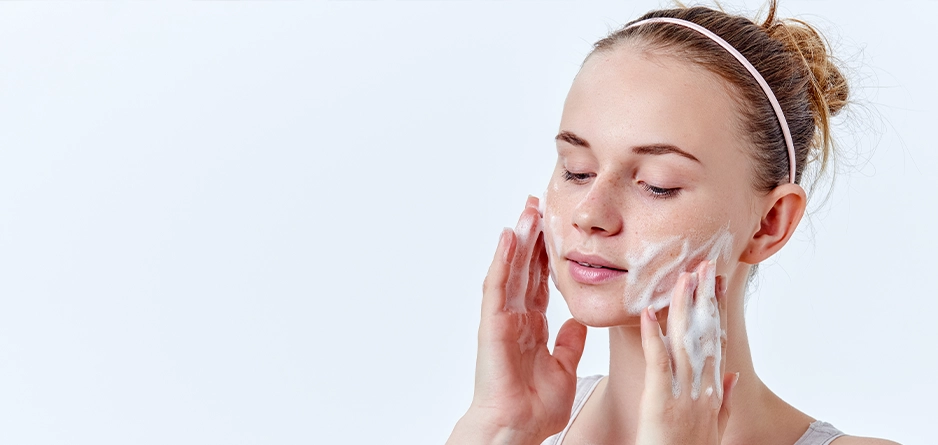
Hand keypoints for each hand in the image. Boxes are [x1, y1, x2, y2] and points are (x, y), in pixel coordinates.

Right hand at [446, 196, 587, 444]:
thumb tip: (578, 322)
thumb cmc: (535, 406)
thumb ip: (569, 343)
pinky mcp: (493, 323)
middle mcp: (516, 317)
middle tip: (538, 205)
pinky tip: (509, 236)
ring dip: (519, 239)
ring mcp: (503, 318)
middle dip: (532, 237)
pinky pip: (498, 286)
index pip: (541, 281)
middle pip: (525, 268)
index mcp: (533, 327)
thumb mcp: (564, 367)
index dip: (547, 255)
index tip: (555, 228)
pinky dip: (503, 260)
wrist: (517, 426)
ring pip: (512, 269)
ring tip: (528, 210)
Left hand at [636, 260, 738, 444]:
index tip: (717, 281)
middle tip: (705, 263)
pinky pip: (657, 364)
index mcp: (713, 392)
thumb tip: (734, 376)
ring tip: (683, 276)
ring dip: (683, 307)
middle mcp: (704, 389)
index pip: (716, 341)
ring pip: (685, 342)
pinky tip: (647, 314)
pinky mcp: (661, 403)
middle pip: (705, 334)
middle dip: (706, 297)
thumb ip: (725, 401)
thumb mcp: (715, 429)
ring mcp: (684, 395)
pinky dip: (652, 338)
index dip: (717, 309)